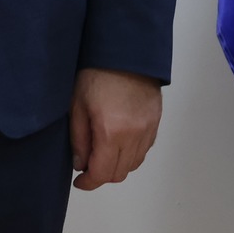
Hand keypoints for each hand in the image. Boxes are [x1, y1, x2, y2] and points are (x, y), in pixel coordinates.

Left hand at [69, 68, 162, 190]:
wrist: (126, 49)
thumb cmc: (96, 73)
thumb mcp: (77, 104)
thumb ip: (78, 139)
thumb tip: (81, 164)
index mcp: (111, 132)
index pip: (102, 174)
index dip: (88, 183)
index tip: (79, 181)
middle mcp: (134, 135)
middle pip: (120, 173)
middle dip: (102, 175)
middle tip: (88, 165)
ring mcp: (148, 129)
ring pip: (134, 164)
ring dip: (118, 165)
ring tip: (103, 153)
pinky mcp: (156, 121)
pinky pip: (145, 149)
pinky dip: (132, 153)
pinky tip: (120, 142)